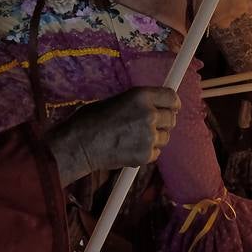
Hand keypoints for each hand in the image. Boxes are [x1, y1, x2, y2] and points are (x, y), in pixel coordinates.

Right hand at [47, 87, 180, 183]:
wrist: (79, 145)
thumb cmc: (90, 120)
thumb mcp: (117, 100)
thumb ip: (139, 103)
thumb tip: (155, 106)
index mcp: (141, 96)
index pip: (171, 97)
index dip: (172, 103)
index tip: (172, 107)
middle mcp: (149, 114)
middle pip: (172, 118)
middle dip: (163, 121)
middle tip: (149, 125)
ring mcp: (149, 136)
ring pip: (165, 137)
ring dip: (156, 137)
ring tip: (135, 138)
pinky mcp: (145, 155)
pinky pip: (156, 152)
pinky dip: (148, 152)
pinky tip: (131, 148)